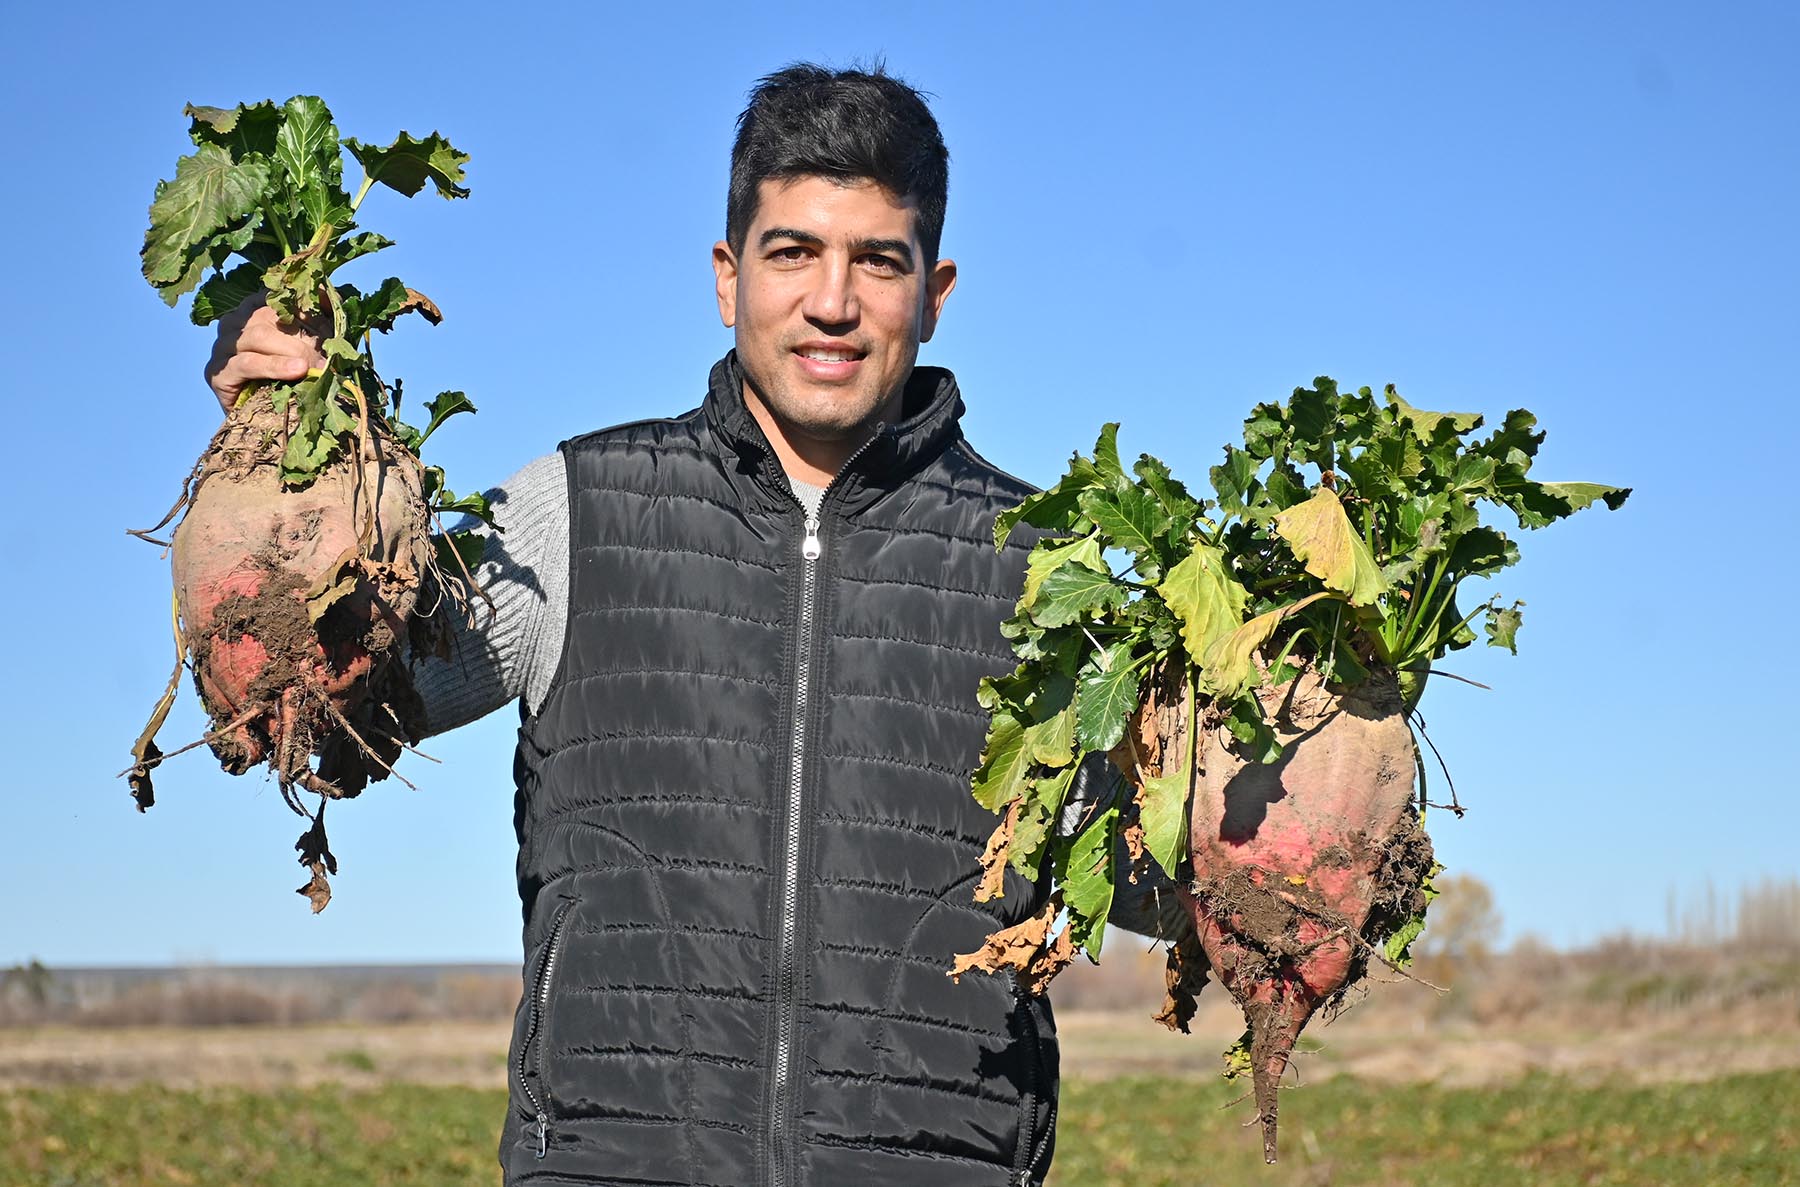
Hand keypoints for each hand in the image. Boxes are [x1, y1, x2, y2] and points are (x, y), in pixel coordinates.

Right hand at [204, 296, 328, 412]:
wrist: (268, 420)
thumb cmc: (293, 378)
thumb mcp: (312, 345)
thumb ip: (322, 321)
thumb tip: (334, 299)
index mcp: (255, 308)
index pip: (280, 295)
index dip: (308, 304)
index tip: (333, 314)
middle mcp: (235, 322)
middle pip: (271, 316)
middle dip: (305, 334)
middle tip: (329, 355)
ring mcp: (222, 345)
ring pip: (258, 336)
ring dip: (293, 350)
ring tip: (316, 365)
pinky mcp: (216, 372)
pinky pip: (246, 363)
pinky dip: (275, 366)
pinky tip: (297, 370)